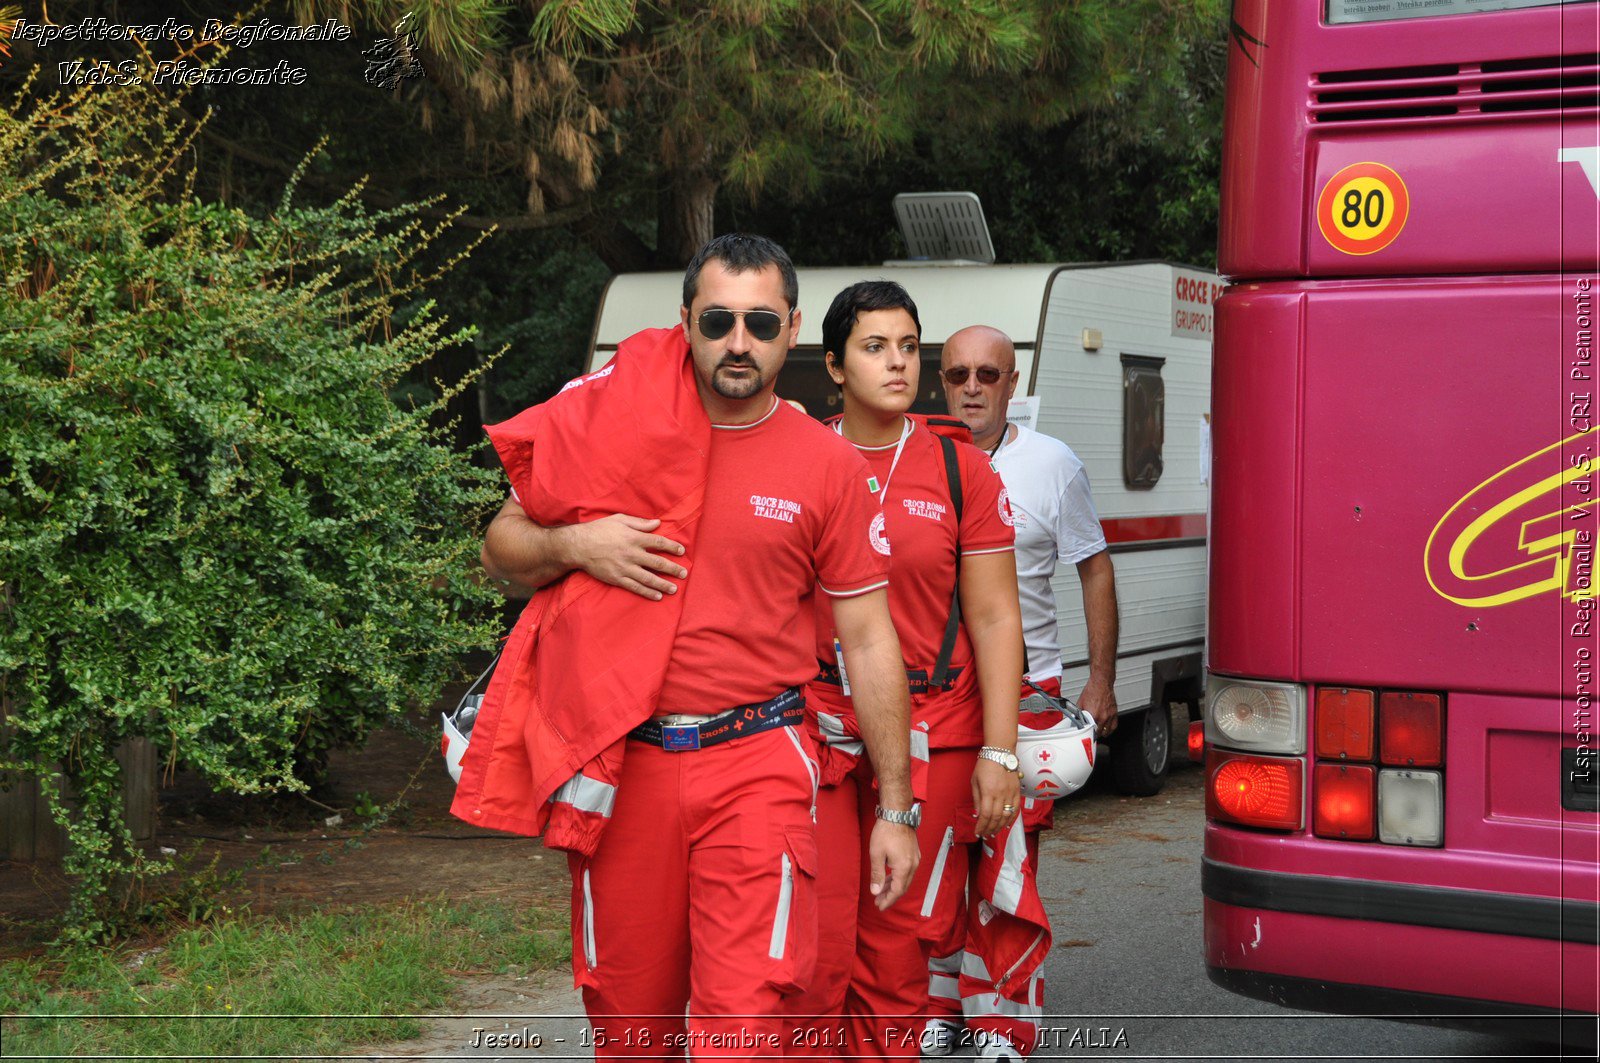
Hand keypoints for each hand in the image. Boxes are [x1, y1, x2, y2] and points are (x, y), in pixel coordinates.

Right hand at [571, 514, 687, 599]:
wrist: (579, 546)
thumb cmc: (599, 530)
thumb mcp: (619, 520)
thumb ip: (639, 523)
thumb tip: (657, 523)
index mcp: (634, 538)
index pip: (658, 543)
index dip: (672, 547)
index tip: (682, 551)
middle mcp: (632, 554)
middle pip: (657, 563)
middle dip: (673, 569)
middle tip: (684, 573)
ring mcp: (625, 568)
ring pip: (649, 578)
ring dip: (663, 584)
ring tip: (674, 589)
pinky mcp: (617, 579)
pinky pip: (635, 587)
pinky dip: (647, 592)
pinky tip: (657, 596)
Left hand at [866, 819, 918, 909]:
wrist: (897, 813)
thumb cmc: (885, 832)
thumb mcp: (877, 854)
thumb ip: (877, 874)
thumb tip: (875, 891)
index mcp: (904, 867)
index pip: (897, 891)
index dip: (888, 900)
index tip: (879, 906)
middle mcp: (913, 865)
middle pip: (903, 887)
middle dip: (891, 896)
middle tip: (878, 901)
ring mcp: (915, 859)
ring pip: (905, 879)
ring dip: (894, 887)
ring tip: (881, 891)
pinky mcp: (914, 853)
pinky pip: (907, 871)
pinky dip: (898, 878)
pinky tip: (889, 878)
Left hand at [971, 757, 1020, 837]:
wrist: (1000, 753)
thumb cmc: (985, 765)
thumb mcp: (974, 781)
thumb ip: (977, 799)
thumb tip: (977, 814)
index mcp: (988, 791)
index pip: (985, 815)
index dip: (981, 826)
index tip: (978, 832)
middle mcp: (1000, 794)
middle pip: (996, 818)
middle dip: (990, 829)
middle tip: (985, 835)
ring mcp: (1010, 793)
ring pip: (1006, 815)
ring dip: (1000, 827)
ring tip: (994, 833)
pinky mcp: (1017, 791)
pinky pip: (1016, 808)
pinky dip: (1011, 818)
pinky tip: (1006, 825)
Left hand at [1078, 676, 1118, 737]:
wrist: (1101, 683)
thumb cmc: (1092, 690)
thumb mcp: (1080, 702)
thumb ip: (1078, 713)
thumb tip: (1076, 718)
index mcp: (1093, 715)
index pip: (1091, 730)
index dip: (1089, 733)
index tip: (1087, 733)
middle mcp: (1103, 717)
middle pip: (1100, 732)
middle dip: (1095, 734)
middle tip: (1093, 733)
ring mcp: (1110, 715)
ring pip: (1108, 731)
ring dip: (1104, 733)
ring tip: (1100, 733)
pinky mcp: (1115, 713)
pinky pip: (1114, 725)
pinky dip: (1111, 729)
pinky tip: (1108, 729)